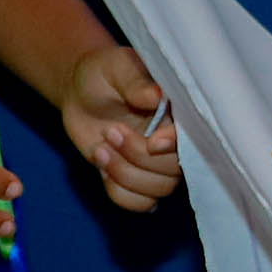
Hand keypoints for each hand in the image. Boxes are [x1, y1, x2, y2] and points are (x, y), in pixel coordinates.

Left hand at [61, 44, 181, 211]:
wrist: (79, 92)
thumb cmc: (103, 73)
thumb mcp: (116, 67)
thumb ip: (136, 82)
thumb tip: (158, 95)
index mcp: (179, 111)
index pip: (192, 138)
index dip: (175, 145)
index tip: (153, 141)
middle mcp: (174, 141)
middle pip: (175, 169)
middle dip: (138, 157)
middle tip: (110, 131)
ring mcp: (158, 163)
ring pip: (158, 190)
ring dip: (125, 174)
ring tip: (101, 148)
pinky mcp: (138, 179)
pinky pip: (140, 203)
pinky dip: (118, 191)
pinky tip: (102, 164)